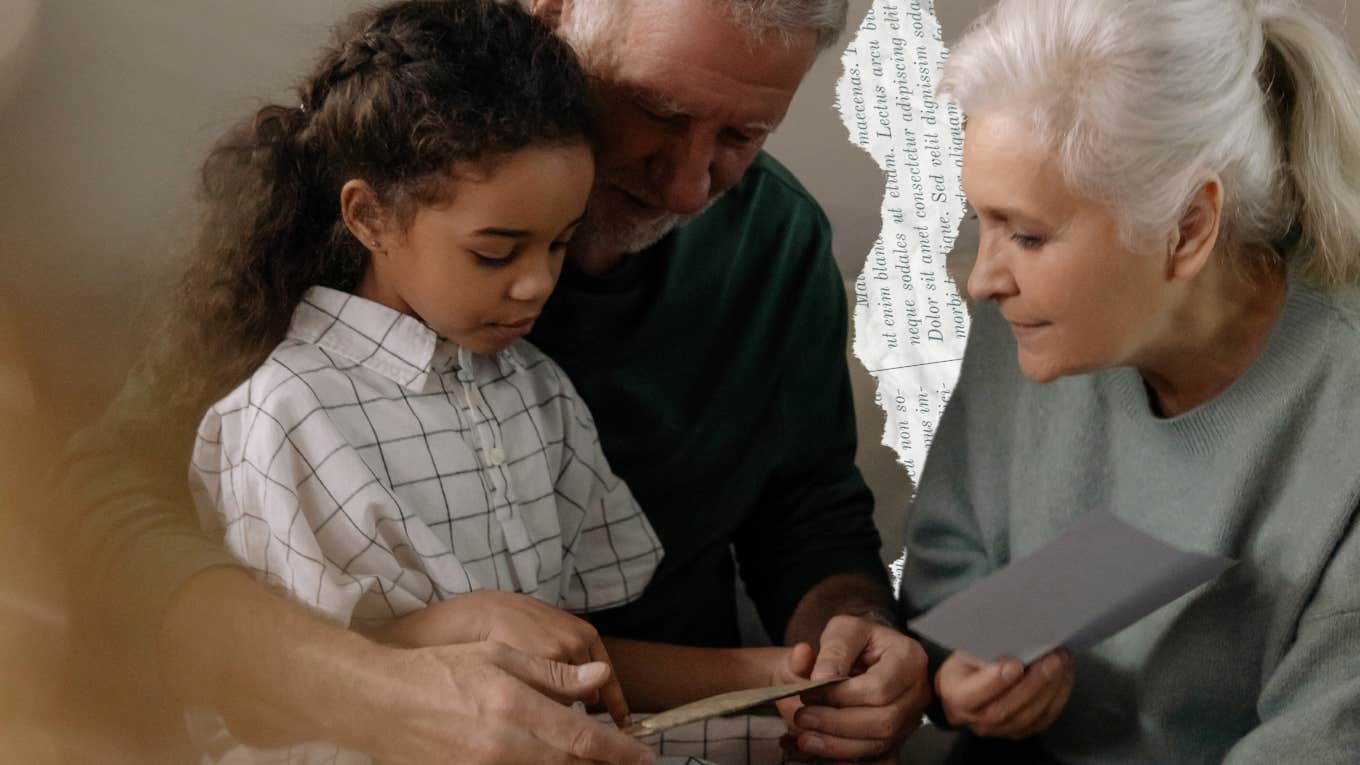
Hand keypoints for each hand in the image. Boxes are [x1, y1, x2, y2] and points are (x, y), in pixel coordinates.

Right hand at [358, 640, 654, 764]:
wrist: (379, 702)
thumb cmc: (440, 671)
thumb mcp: (499, 657)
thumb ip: (551, 674)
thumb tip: (599, 679)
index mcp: (515, 708)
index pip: (582, 738)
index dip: (620, 752)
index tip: (645, 756)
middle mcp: (504, 747)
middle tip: (627, 762)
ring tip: (592, 764)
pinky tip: (550, 764)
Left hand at [777, 614, 930, 762]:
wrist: (865, 654)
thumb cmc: (856, 640)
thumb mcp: (842, 630)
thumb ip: (832, 650)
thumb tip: (821, 679)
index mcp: (908, 657)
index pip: (877, 688)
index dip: (840, 696)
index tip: (810, 692)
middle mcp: (917, 690)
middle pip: (883, 721)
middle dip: (837, 723)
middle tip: (803, 717)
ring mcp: (912, 716)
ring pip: (881, 742)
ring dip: (838, 744)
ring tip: (806, 736)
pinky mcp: (901, 735)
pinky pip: (879, 755)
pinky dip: (849, 756)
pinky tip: (825, 749)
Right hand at [936, 649, 1073, 738]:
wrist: (961, 692)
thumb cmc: (964, 667)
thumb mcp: (963, 654)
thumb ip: (982, 653)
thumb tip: (1014, 642)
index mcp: (958, 698)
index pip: (975, 694)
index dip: (997, 681)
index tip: (1016, 664)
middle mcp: (977, 720)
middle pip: (1007, 708)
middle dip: (1034, 682)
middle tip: (1053, 659)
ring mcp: (999, 730)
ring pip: (1029, 716)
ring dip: (1051, 688)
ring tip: (1063, 663)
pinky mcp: (1019, 732)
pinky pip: (1043, 719)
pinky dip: (1058, 698)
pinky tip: (1064, 677)